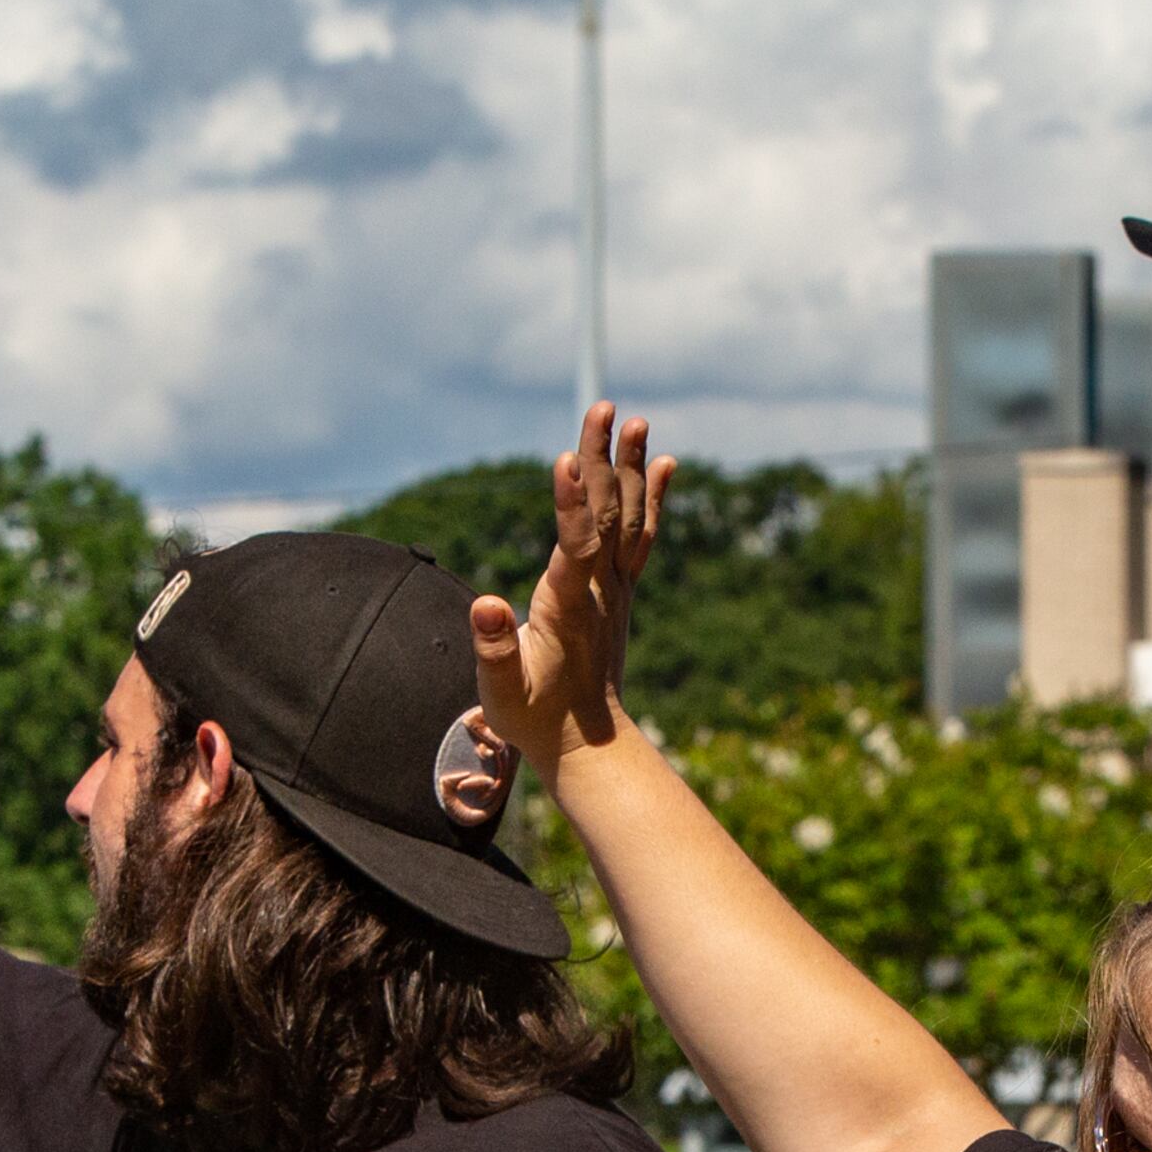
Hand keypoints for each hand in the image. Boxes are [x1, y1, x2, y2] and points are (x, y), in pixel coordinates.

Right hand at [470, 401, 670, 781]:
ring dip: (630, 467)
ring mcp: (616, 589)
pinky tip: (662, 465)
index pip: (574, 545)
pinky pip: (641, 536)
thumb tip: (489, 607)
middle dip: (601, 458)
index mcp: (568, 606)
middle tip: (604, 407)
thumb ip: (494, 649)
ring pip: (627, 516)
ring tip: (636, 421)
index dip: (571, 502)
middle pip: (604, 512)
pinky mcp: (621, 592)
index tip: (567, 458)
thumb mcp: (503, 692)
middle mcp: (600, 589)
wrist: (589, 744)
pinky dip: (652, 499)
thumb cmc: (536, 719)